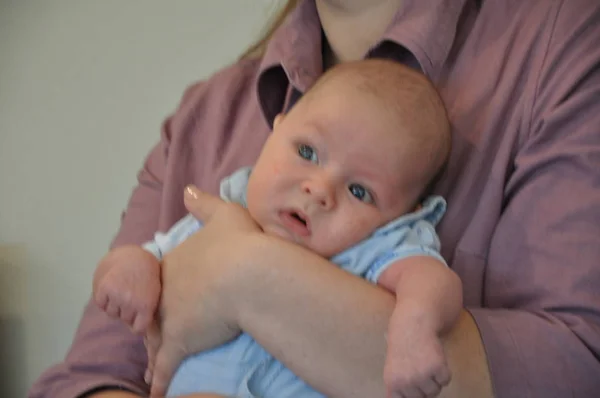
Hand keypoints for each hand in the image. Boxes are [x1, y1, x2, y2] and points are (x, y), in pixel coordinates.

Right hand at [93, 245, 161, 332]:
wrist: (134, 254)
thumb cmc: (148, 274)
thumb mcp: (155, 293)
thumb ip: (147, 311)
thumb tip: (134, 328)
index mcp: (146, 305)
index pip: (138, 329)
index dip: (137, 324)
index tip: (137, 319)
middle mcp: (130, 303)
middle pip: (124, 320)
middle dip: (127, 312)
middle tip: (130, 298)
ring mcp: (116, 296)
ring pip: (111, 313)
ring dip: (115, 306)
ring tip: (120, 292)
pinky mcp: (103, 289)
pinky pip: (101, 304)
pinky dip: (104, 300)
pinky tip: (111, 290)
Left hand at [146, 185, 262, 396]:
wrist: (248, 273)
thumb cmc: (240, 243)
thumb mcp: (225, 214)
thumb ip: (204, 203)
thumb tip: (188, 189)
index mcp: (175, 262)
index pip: (163, 281)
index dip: (166, 291)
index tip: (171, 298)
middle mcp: (165, 290)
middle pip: (155, 309)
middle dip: (154, 322)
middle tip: (155, 333)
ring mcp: (169, 317)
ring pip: (155, 337)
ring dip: (153, 350)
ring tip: (150, 364)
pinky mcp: (179, 342)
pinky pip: (165, 365)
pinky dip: (160, 380)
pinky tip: (155, 393)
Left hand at [384, 304, 450, 397]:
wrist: (412, 324)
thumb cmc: (402, 346)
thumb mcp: (393, 368)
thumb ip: (397, 386)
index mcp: (393, 382)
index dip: (412, 394)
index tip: (414, 385)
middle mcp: (406, 381)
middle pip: (423, 397)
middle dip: (424, 387)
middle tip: (420, 370)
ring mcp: (422, 375)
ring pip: (435, 390)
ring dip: (434, 380)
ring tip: (426, 362)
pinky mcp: (437, 367)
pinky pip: (445, 380)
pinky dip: (444, 371)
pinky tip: (434, 358)